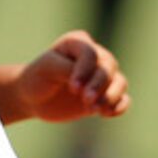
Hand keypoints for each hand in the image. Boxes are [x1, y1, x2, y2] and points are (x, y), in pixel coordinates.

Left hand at [7, 31, 131, 123]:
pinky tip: (106, 114)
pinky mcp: (104, 94)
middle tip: (86, 101)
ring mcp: (101, 76)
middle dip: (100, 85)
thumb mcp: (47, 68)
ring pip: (120, 82)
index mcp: (78, 42)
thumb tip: (90, 78)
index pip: (91, 53)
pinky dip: (119, 106)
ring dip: (111, 96)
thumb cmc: (37, 78)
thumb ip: (68, 69)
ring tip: (95, 110)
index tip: (73, 88)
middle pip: (109, 67)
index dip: (86, 70)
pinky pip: (123, 99)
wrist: (33, 97)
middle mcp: (94, 56)